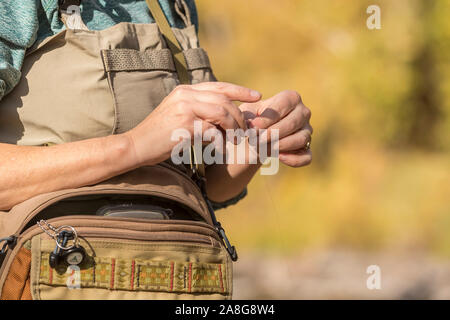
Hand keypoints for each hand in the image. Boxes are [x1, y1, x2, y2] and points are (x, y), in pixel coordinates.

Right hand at [124, 82, 261, 165]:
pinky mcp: (184, 125)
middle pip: (224, 100)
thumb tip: (224, 115)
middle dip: (239, 117)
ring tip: (235, 140)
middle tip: (245, 131)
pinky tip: (220, 149)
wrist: (137, 146)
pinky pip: (213, 131)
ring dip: (233, 128)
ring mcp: (185, 108)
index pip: (219, 86)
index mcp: (185, 90)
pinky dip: (220, 141)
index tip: (256, 96)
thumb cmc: (160, 135)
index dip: (240, 90)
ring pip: (222, 113)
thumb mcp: (179, 115)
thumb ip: (198, 110)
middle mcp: (185, 94)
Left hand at [239, 90, 312, 166]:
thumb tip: (253, 125)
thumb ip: (248, 115)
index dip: (268, 118)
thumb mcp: (247, 113)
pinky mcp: (307, 149)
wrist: (255, 138)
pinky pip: (306, 156)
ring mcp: (307, 132)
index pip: (283, 106)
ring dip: (280, 145)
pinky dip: (294, 159)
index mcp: (291, 98)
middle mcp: (303, 113)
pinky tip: (279, 157)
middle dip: (272, 133)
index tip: (253, 127)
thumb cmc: (252, 119)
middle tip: (255, 140)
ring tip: (262, 148)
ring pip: (300, 139)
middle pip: (292, 123)